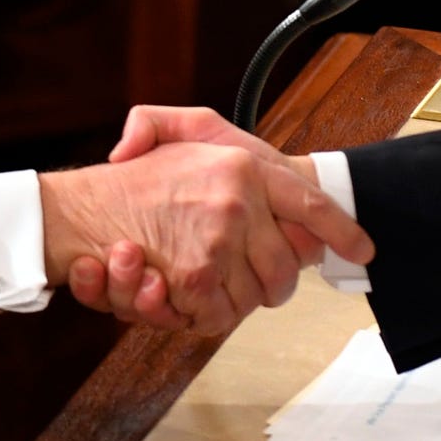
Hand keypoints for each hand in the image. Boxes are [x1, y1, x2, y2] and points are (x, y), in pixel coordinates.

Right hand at [68, 105, 342, 319]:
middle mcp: (239, 199)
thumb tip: (245, 163)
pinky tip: (170, 295)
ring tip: (191, 284)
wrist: (76, 211)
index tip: (364, 251)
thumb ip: (205, 124)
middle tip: (241, 282)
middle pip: (287, 269)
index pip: (313, 203)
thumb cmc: (134, 177)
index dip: (342, 231)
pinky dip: (201, 316)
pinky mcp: (198, 277)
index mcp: (246, 164)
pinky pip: (220, 314)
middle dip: (270, 285)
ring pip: (255, 297)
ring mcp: (220, 239)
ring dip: (230, 302)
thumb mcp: (178, 128)